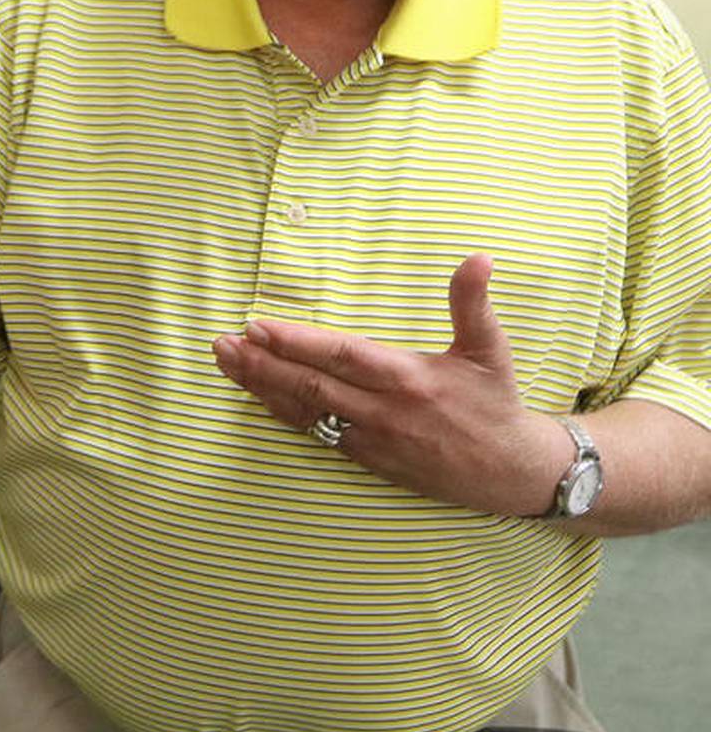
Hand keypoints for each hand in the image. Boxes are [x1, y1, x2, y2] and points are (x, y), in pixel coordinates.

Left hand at [211, 254, 565, 516]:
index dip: (297, 342)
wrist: (511, 473)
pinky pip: (315, 433)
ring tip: (225, 362)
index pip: (342, 355)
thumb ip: (472, 303)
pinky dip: (281, 412)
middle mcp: (384, 410)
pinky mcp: (367, 459)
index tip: (257, 326)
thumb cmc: (496, 402)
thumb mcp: (490, 348)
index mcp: (409, 378)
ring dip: (261, 386)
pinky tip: (255, 394)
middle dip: (262, 364)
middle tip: (222, 343)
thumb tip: (478, 258)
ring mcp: (372, 439)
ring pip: (306, 411)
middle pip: (312, 385)